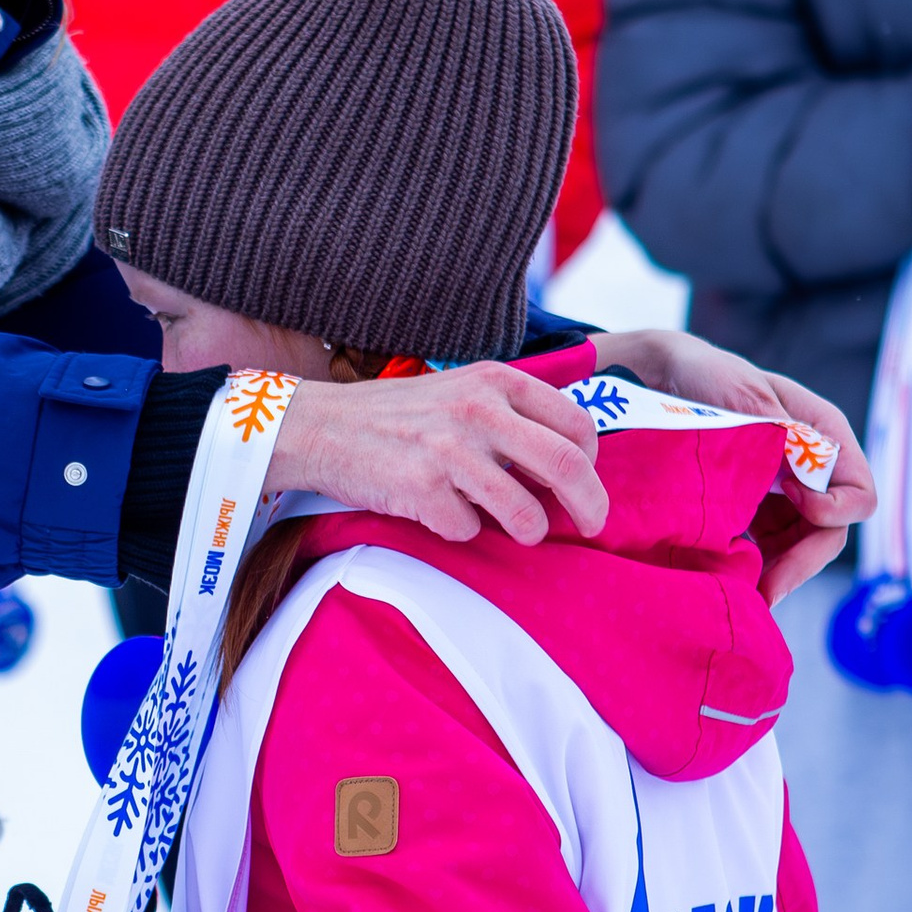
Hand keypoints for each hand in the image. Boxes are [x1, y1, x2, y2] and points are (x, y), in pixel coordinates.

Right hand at [270, 359, 608, 547]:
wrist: (318, 427)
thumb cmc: (394, 416)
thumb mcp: (458, 391)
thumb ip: (509, 413)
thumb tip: (566, 459)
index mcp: (495, 381)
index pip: (576, 423)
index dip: (592, 459)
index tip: (584, 479)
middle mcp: (478, 411)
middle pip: (568, 466)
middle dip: (591, 505)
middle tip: (594, 525)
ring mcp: (450, 452)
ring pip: (526, 513)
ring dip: (530, 530)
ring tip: (516, 528)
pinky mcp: (422, 490)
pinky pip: (469, 530)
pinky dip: (462, 529)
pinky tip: (439, 511)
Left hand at [592, 327, 874, 601]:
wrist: (661, 377)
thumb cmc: (707, 374)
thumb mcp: (742, 394)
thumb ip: (777, 431)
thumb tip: (807, 483)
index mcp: (823, 435)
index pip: (858, 492)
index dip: (832, 510)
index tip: (792, 499)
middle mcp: (811, 467)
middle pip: (829, 531)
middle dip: (802, 563)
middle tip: (766, 592)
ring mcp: (784, 491)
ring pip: (799, 546)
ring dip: (777, 571)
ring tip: (743, 593)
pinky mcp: (755, 508)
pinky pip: (768, 545)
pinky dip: (754, 564)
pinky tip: (726, 576)